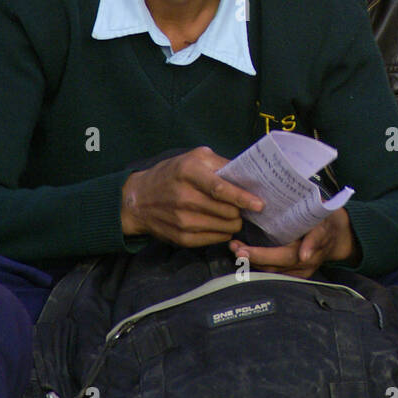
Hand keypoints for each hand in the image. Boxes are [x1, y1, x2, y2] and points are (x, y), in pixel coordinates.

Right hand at [121, 146, 263, 246]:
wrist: (138, 200)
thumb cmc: (171, 174)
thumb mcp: (193, 158)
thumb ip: (220, 163)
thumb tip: (247, 175)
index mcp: (188, 172)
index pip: (220, 188)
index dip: (242, 198)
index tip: (259, 204)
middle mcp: (184, 198)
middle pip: (227, 211)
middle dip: (240, 210)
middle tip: (243, 206)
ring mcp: (182, 221)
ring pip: (225, 228)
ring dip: (233, 222)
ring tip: (229, 213)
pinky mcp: (182, 238)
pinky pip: (215, 239)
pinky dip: (222, 232)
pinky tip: (217, 223)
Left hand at [228, 208, 356, 278]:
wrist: (337, 235)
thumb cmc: (325, 221)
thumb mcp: (324, 220)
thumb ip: (315, 236)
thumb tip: (303, 255)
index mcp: (312, 248)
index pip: (287, 254)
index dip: (265, 255)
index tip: (248, 251)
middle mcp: (305, 263)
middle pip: (277, 264)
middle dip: (256, 257)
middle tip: (237, 249)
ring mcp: (300, 271)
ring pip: (273, 271)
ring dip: (253, 261)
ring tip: (235, 249)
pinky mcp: (296, 274)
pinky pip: (274, 273)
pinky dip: (258, 266)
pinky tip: (244, 258)